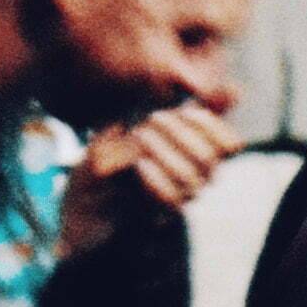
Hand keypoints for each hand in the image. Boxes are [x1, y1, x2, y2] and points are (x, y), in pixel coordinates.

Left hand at [66, 100, 237, 256]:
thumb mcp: (129, 126)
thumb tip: (223, 87)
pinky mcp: (157, 219)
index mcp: (191, 155)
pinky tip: (138, 164)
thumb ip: (170, 107)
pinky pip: (172, 199)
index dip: (212, 125)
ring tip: (138, 137)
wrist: (76, 210)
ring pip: (194, 179)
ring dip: (164, 152)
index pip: (229, 144)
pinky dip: (156, 177)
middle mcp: (193, 181)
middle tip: (152, 119)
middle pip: (210, 157)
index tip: (183, 110)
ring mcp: (176, 201)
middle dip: (180, 133)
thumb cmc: (105, 164)